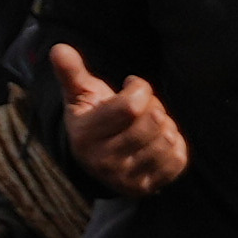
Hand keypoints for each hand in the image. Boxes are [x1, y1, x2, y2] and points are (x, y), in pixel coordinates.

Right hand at [52, 65, 194, 200]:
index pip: (132, 105)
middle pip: (153, 121)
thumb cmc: (93, 116)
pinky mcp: (147, 188)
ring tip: (148, 125)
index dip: (140, 88)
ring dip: (165, 125)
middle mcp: (103, 162)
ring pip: (168, 138)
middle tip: (142, 108)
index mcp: (85, 136)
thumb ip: (71, 72)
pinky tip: (158, 141)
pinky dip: (175, 144)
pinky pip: (178, 159)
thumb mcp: (80, 94)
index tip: (132, 86)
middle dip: (154, 106)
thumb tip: (59, 48)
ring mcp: (125, 179)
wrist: (98, 158)